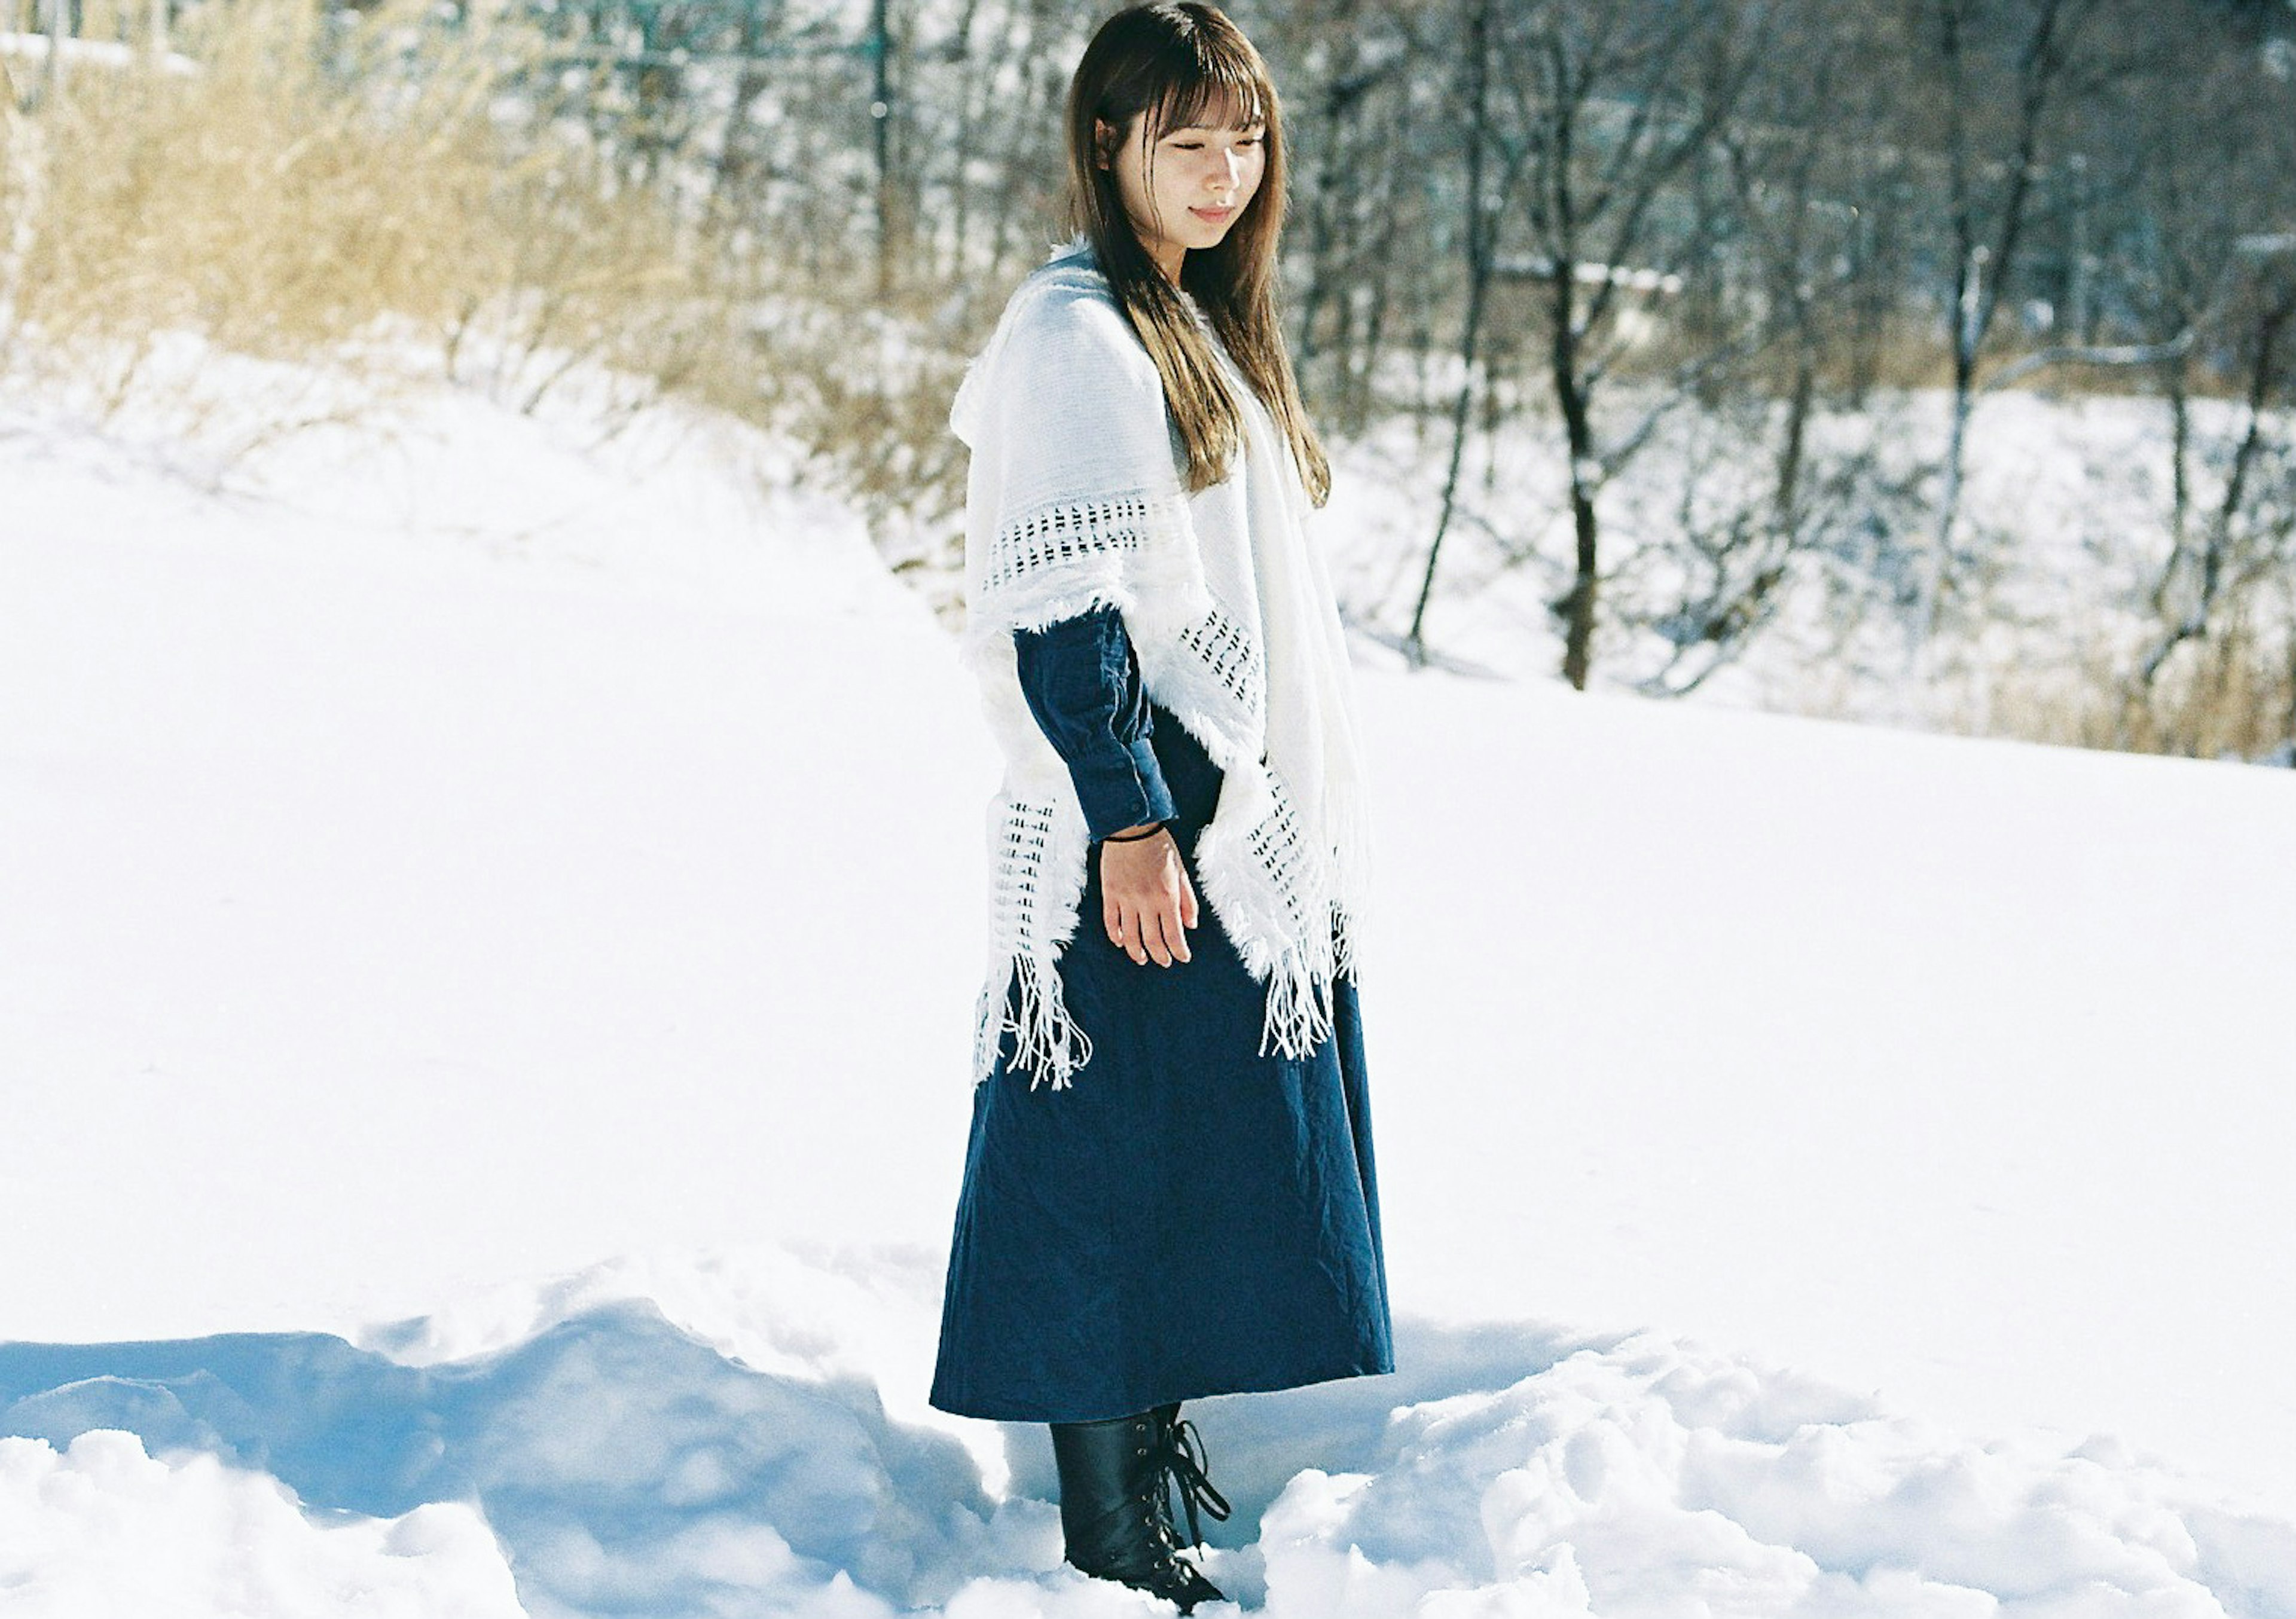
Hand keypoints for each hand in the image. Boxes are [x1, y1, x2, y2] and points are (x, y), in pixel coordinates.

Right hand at [1099, 826, 1198, 966]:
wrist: (1132, 828)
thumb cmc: (1161, 848)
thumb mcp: (1182, 872)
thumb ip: (1188, 901)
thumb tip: (1191, 925)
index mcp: (1167, 897)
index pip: (1174, 935)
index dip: (1179, 951)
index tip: (1183, 958)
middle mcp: (1146, 902)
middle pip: (1153, 941)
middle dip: (1160, 956)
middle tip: (1164, 962)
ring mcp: (1126, 899)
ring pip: (1130, 937)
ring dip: (1136, 952)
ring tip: (1141, 958)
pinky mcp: (1110, 894)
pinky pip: (1111, 922)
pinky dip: (1115, 936)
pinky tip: (1120, 942)